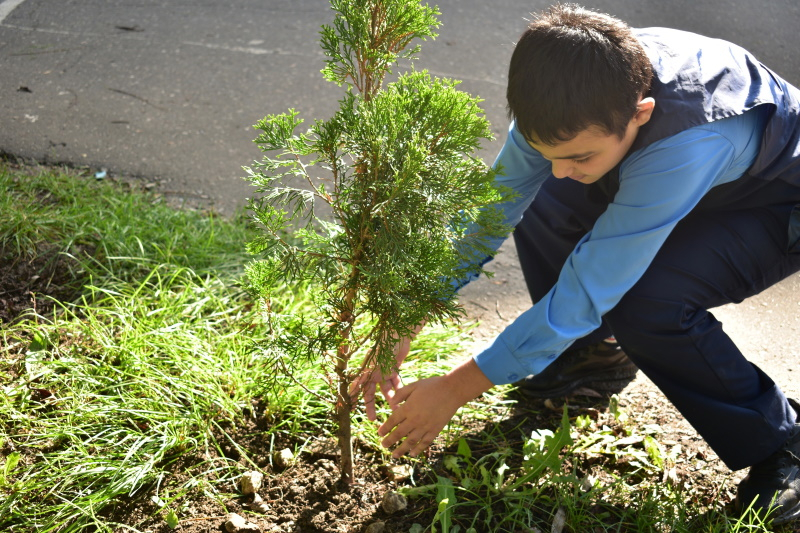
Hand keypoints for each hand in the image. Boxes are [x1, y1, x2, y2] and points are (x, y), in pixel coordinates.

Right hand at [349, 325, 422, 420]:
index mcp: (368, 370)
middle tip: (373, 419)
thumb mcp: (375, 364)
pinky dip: (399, 389)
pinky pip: (395, 382)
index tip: (352, 410)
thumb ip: (365, 377)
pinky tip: (403, 398)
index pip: (359, 388)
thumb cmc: (385, 345)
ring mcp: (384, 370)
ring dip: (390, 399)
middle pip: (371, 392)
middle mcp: (374, 372)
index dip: (356, 399)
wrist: (399, 333)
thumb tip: (351, 391)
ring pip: (386, 389)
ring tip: (395, 409)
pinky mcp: (394, 368)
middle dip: (372, 405)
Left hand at [378, 358, 492, 457]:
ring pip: (410, 441)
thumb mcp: (413, 385)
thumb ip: (400, 394)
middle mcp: (415, 419)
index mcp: (408, 408)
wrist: (452, 390)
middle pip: (399, 433)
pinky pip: (425, 442)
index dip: (385, 428)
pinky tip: (412, 454)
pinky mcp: (435, 429)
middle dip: (389, 441)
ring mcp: (425, 426)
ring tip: (394, 455)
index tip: (379, 433)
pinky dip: (418, 449)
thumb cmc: (432, 386)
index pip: (392, 421)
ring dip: (401, 449)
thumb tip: (390, 403)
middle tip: (383, 446)